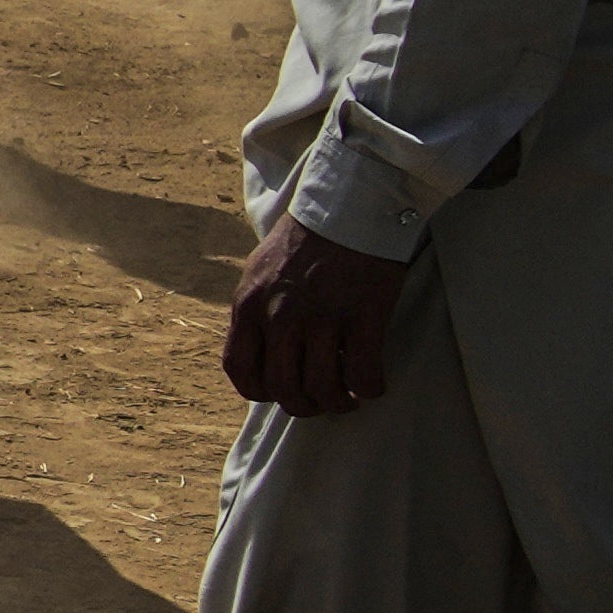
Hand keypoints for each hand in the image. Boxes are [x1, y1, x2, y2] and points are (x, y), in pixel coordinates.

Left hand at [222, 211, 407, 413]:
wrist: (347, 207)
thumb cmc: (305, 241)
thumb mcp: (259, 273)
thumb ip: (254, 311)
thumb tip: (256, 350)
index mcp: (249, 306)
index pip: (240, 370)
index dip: (260, 393)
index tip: (279, 393)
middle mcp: (280, 316)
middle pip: (282, 388)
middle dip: (302, 405)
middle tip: (321, 401)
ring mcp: (321, 317)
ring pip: (322, 387)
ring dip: (337, 403)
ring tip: (348, 398)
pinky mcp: (363, 315)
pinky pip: (362, 373)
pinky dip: (369, 388)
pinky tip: (373, 385)